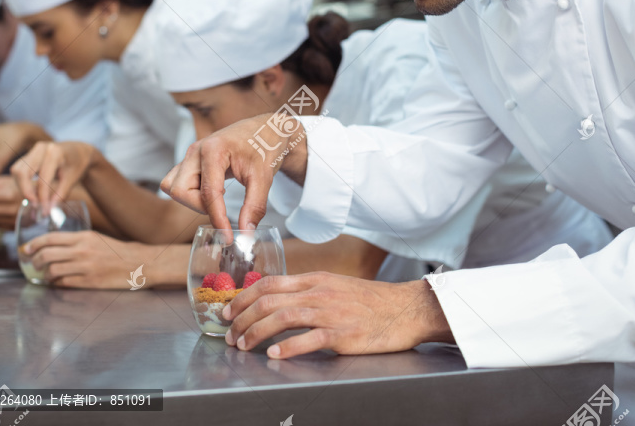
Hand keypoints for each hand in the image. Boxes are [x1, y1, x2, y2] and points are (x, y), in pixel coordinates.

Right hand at [10, 141, 97, 212]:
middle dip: (27, 192)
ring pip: (17, 170)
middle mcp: (41, 148)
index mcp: (55, 153)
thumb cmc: (78, 164)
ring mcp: (34, 150)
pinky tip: (32, 191)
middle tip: (36, 206)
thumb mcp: (72, 179)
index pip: (43, 179)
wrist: (79, 151)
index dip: (42, 197)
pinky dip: (22, 182)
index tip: (45, 210)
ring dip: (22, 187)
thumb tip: (49, 210)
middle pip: (23, 173)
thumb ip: (61, 194)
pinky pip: (19, 169)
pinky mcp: (29, 154)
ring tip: (35, 199)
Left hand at [23, 230, 139, 288]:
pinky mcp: (90, 281)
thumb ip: (77, 242)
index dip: (34, 244)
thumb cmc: (117, 252)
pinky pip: (64, 282)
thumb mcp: (96, 239)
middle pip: (47, 254)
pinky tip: (57, 282)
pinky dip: (56, 283)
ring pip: (53, 270)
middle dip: (34, 260)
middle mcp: (83, 250)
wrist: (138, 263)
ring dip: (44, 274)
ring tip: (45, 275)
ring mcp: (86, 267)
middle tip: (33, 264)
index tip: (26, 249)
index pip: (51, 238)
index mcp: (84, 237)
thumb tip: (54, 247)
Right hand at [162, 114, 300, 233]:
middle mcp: (196, 151)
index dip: (217, 219)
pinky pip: (177, 182)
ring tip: (217, 199)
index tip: (228, 237)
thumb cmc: (265, 147)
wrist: (266, 129)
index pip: (207, 193)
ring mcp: (191, 155)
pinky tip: (212, 193)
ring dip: (192, 200)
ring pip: (172, 187)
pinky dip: (190, 194)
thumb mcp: (264, 178)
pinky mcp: (191, 161)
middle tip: (222, 208)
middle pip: (179, 190)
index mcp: (214, 150)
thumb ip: (254, 206)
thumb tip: (246, 234)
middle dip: (199, 206)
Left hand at [222, 272, 452, 358]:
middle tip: (229, 335)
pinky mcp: (344, 333)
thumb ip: (308, 292)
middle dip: (242, 318)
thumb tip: (277, 302)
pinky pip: (310, 338)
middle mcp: (319, 292)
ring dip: (257, 332)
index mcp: (315, 280)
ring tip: (244, 345)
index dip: (242, 298)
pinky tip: (275, 354)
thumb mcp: (335, 287)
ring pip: (283, 316)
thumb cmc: (371, 301)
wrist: (406, 308)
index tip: (227, 312)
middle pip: (269, 300)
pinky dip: (289, 346)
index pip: (269, 283)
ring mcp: (332, 312)